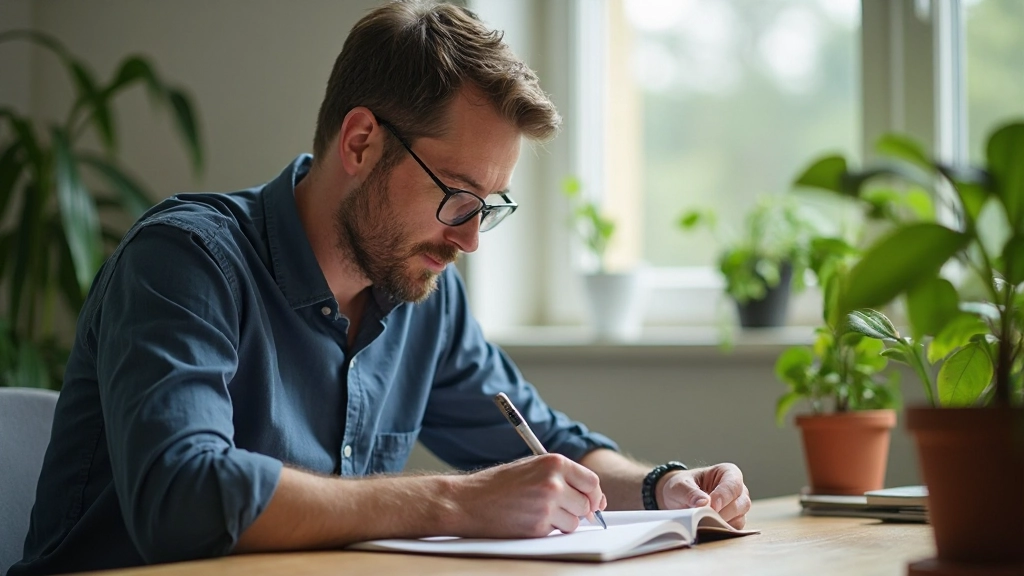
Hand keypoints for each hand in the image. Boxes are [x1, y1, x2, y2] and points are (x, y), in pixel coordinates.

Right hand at [452, 454, 605, 537]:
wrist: (467, 501)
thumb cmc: (497, 484)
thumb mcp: (532, 468)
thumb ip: (561, 478)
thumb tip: (594, 499)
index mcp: (554, 463)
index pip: (591, 482)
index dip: (594, 495)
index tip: (593, 503)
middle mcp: (554, 483)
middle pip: (586, 504)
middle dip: (577, 510)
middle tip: (557, 508)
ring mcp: (546, 506)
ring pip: (574, 522)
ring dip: (562, 522)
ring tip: (537, 512)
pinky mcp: (538, 527)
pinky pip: (556, 532)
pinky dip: (547, 529)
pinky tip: (527, 519)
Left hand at [656, 463, 749, 528]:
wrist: (676, 499)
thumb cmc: (682, 486)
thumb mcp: (680, 485)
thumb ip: (691, 493)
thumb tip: (705, 504)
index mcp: (728, 472)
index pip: (733, 485)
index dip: (723, 496)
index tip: (711, 507)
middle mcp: (738, 489)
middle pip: (741, 503)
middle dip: (723, 512)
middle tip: (706, 517)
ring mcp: (738, 506)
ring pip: (740, 518)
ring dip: (722, 523)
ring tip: (704, 523)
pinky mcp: (734, 521)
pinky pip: (734, 529)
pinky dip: (722, 531)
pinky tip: (708, 528)